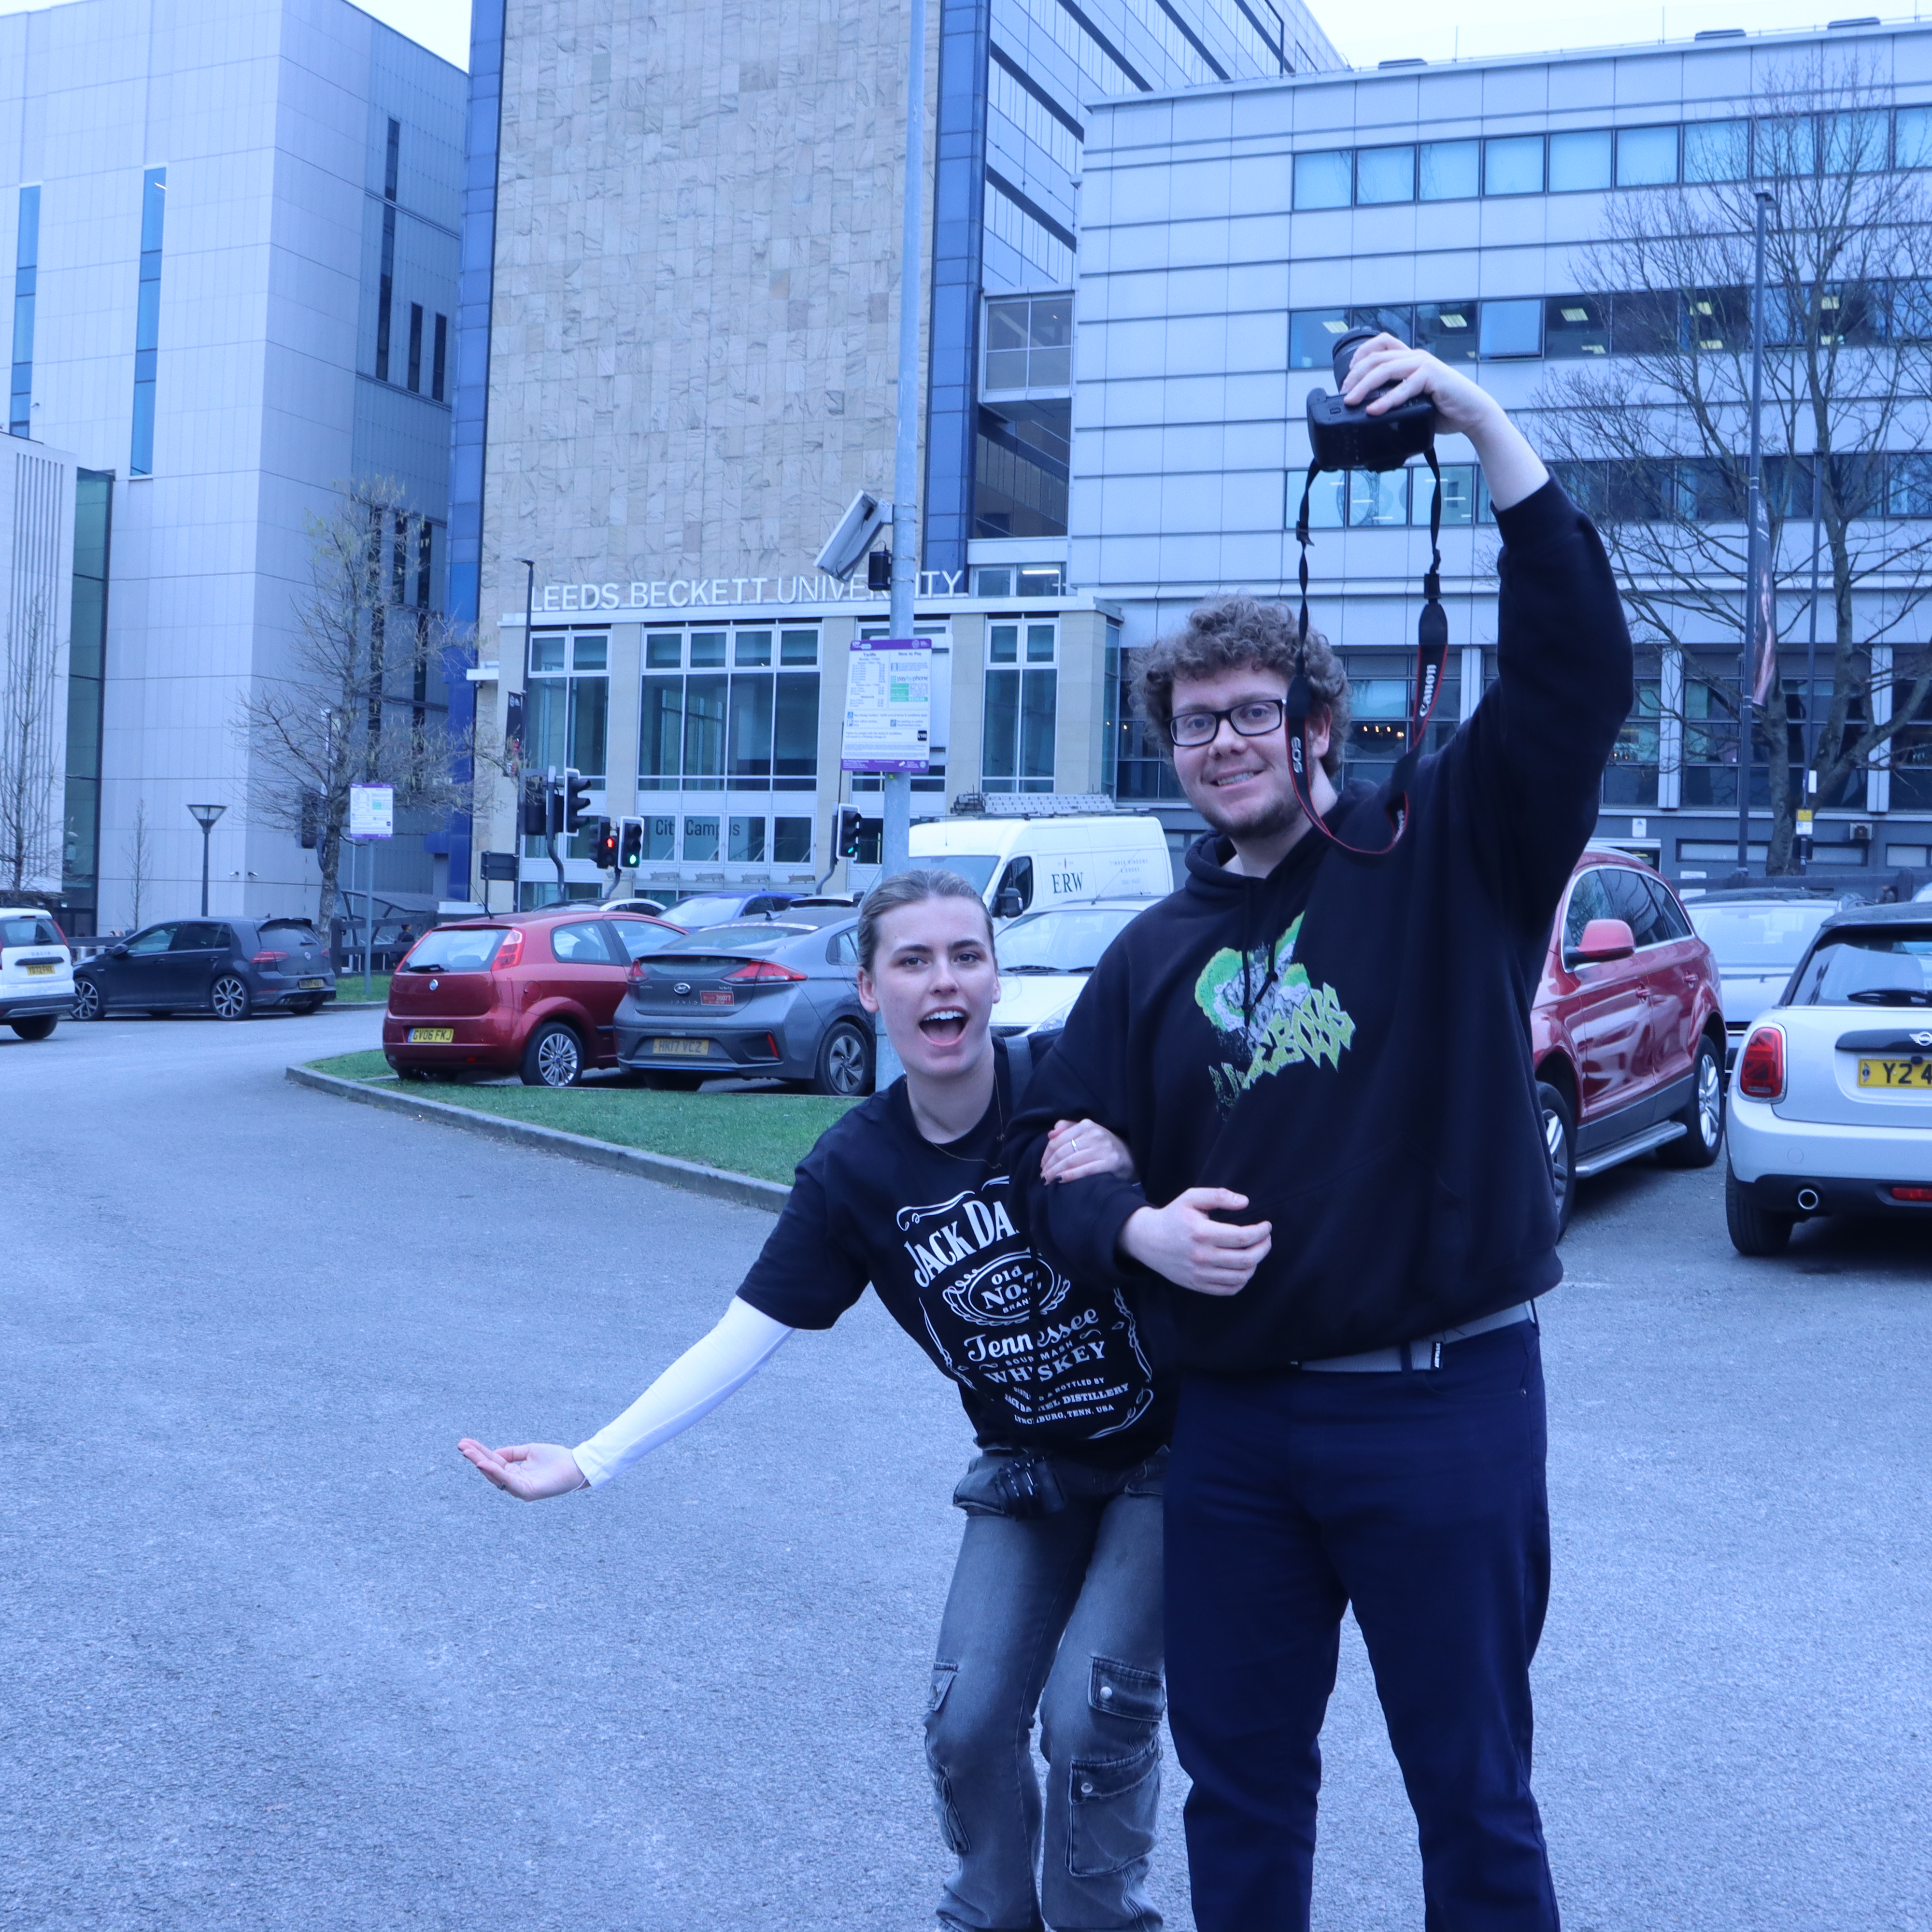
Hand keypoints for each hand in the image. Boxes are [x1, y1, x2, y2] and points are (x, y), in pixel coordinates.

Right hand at [457, 1438, 587, 1500]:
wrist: (577, 1465)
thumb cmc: (556, 1458)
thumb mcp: (530, 1451)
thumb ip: (512, 1453)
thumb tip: (492, 1454)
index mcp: (515, 1473)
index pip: (493, 1462)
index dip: (480, 1452)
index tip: (465, 1443)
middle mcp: (515, 1483)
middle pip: (491, 1470)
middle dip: (475, 1457)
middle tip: (460, 1446)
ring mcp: (520, 1489)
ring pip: (496, 1476)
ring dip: (481, 1463)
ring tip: (468, 1452)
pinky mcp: (527, 1492)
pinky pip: (508, 1481)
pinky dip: (496, 1472)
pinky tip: (484, 1463)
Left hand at [1040, 1116, 1135, 1183]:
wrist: (1131, 1157)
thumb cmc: (1104, 1146)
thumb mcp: (1088, 1132)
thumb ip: (1069, 1128)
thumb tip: (1051, 1133)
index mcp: (1087, 1125)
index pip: (1058, 1140)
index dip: (1046, 1154)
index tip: (1042, 1165)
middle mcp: (1094, 1134)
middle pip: (1062, 1152)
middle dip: (1049, 1166)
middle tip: (1043, 1177)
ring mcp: (1103, 1148)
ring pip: (1070, 1161)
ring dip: (1055, 1173)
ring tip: (1048, 1181)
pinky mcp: (1109, 1162)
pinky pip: (1084, 1170)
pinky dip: (1070, 1176)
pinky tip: (1060, 1181)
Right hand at [1118, 1188, 1271, 1295]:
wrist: (1148, 1241)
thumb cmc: (1173, 1217)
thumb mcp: (1191, 1198)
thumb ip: (1218, 1195)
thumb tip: (1244, 1202)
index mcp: (1201, 1232)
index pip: (1242, 1237)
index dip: (1261, 1232)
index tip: (1267, 1226)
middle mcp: (1202, 1256)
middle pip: (1246, 1259)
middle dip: (1264, 1248)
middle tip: (1266, 1239)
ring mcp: (1200, 1273)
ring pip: (1241, 1276)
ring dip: (1255, 1264)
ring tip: (1256, 1252)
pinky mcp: (1198, 1285)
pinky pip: (1229, 1289)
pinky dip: (1242, 1280)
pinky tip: (1243, 1267)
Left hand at [1340, 333, 1547, 509]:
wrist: (1472, 414)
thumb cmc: (1443, 409)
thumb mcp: (1413, 401)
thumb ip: (1394, 400)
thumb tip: (1368, 414)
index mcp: (1409, 359)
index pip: (1380, 345)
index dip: (1359, 356)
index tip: (1346, 378)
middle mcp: (1414, 357)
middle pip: (1376, 357)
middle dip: (1355, 375)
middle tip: (1343, 394)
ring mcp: (1423, 365)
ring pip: (1385, 369)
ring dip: (1364, 385)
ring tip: (1350, 401)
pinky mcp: (1432, 376)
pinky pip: (1404, 386)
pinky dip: (1386, 399)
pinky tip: (1373, 410)